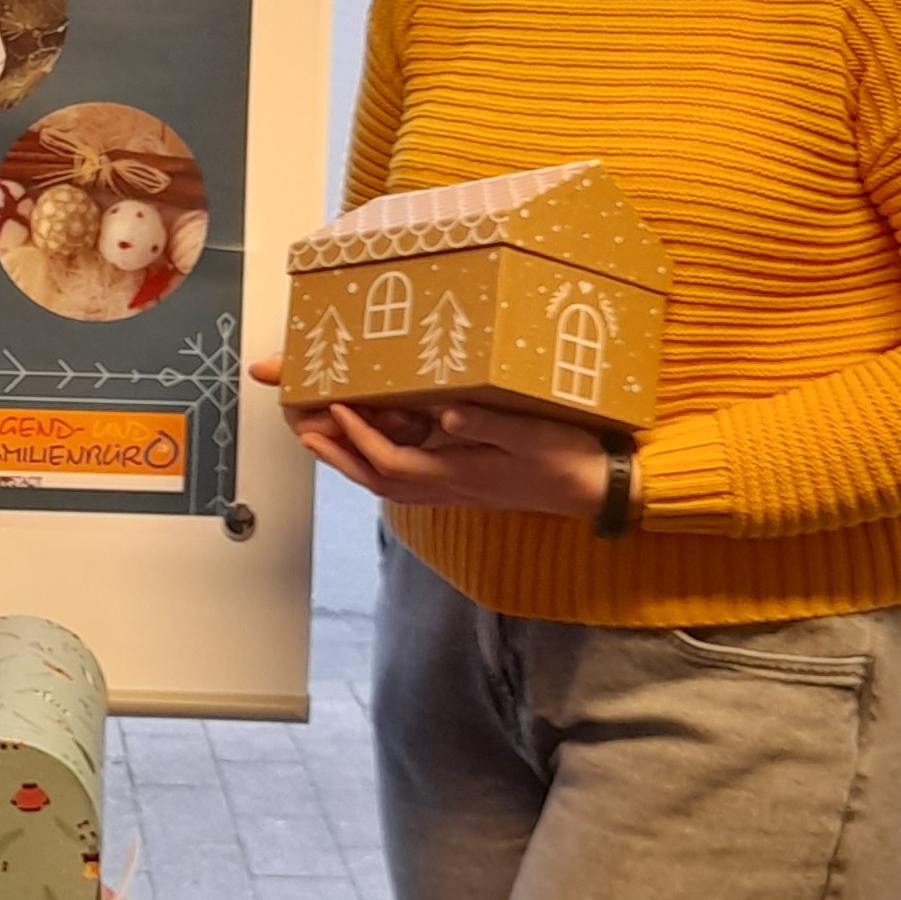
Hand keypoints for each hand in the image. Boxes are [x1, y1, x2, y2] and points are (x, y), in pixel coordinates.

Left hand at [248, 354, 610, 518]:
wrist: (598, 491)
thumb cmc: (568, 458)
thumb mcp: (533, 435)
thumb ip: (490, 424)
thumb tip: (445, 415)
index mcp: (460, 474)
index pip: (393, 461)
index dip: (360, 437)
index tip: (335, 408)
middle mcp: (450, 487)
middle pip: (377, 478)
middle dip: (337, 455)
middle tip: (302, 429)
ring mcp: (456, 488)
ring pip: (389, 481)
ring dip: (352, 460)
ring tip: (322, 434)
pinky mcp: (465, 483)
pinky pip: (408, 478)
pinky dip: (381, 461)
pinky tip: (377, 442)